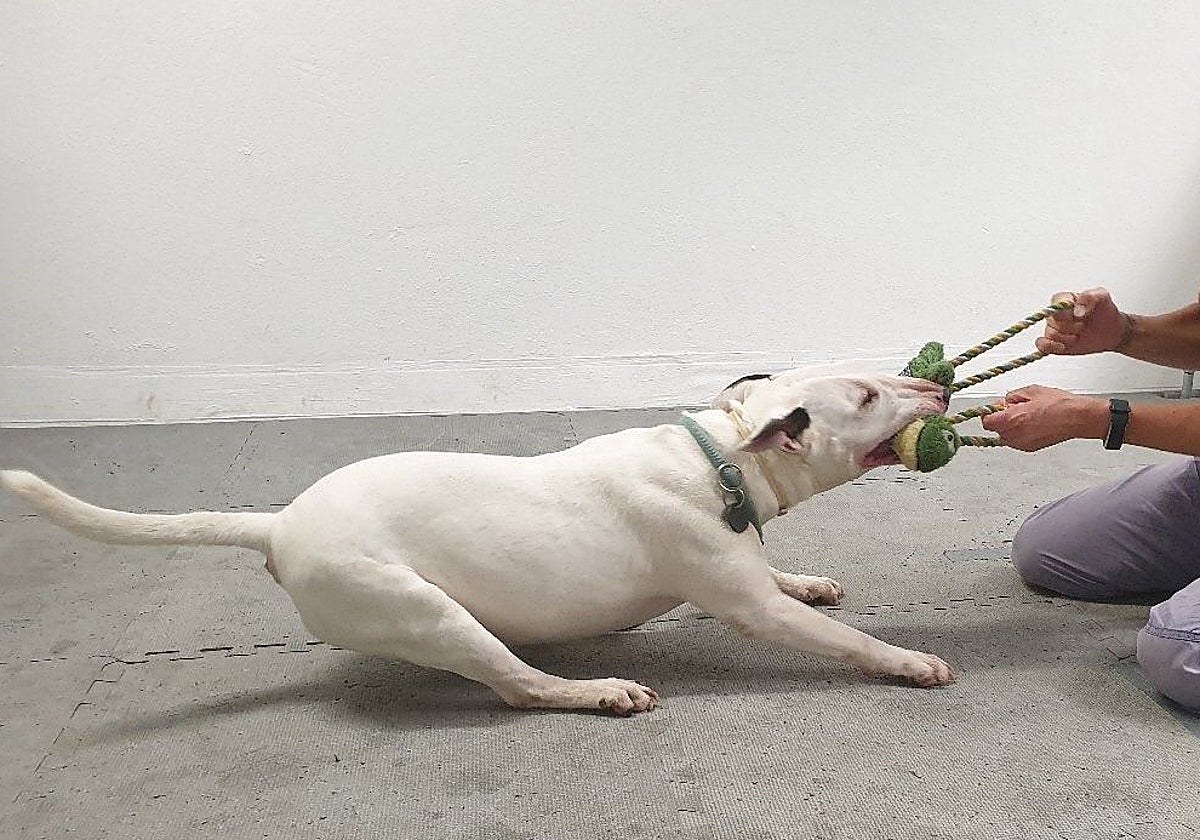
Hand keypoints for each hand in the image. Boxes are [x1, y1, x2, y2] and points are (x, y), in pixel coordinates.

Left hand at [980, 385, 1107, 450]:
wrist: (1079, 417)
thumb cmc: (1059, 404)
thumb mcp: (1030, 391)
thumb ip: (1011, 397)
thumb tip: (1004, 402)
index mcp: (1011, 420)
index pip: (986, 422)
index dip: (989, 413)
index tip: (994, 407)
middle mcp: (1014, 436)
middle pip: (996, 429)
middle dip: (1001, 418)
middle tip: (1014, 407)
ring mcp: (1023, 444)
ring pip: (1006, 436)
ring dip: (1010, 426)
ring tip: (1027, 414)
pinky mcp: (1031, 448)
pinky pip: (1017, 440)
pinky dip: (1020, 432)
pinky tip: (1034, 422)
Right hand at [1037, 288, 1128, 355]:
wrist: (1112, 331)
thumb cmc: (1105, 312)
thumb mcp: (1102, 297)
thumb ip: (1089, 296)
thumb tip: (1077, 309)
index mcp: (1066, 300)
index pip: (1055, 301)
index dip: (1066, 309)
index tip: (1080, 315)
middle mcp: (1057, 314)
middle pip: (1052, 319)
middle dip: (1070, 325)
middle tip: (1083, 326)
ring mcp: (1055, 329)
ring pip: (1050, 333)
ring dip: (1066, 337)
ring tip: (1078, 336)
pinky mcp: (1054, 344)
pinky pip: (1041, 345)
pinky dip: (1049, 346)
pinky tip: (1063, 346)